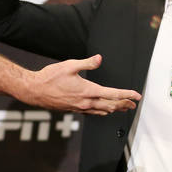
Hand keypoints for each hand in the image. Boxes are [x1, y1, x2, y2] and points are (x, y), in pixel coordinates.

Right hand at [26, 54, 140, 114]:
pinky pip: (92, 112)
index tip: (136, 96)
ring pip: (102, 111)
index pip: (112, 94)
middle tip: (133, 104)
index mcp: (88, 91)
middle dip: (123, 104)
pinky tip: (103, 110)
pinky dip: (101, 111)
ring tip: (122, 108)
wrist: (35, 90)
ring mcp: (80, 108)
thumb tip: (100, 59)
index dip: (126, 95)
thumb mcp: (70, 65)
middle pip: (110, 105)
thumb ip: (87, 63)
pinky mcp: (74, 110)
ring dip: (114, 109)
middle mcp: (86, 102)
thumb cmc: (50, 77)